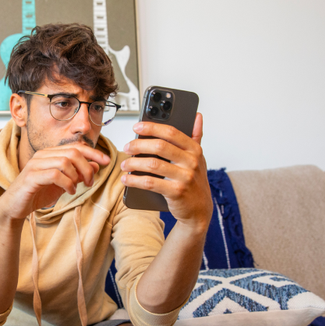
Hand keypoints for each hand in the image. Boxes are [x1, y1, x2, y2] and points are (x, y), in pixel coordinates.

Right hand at [0, 144, 110, 220]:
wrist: (14, 207)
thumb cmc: (36, 193)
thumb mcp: (63, 183)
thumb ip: (77, 174)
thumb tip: (95, 165)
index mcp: (50, 153)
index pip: (76, 146)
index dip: (94, 152)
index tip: (107, 161)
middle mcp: (43, 155)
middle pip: (73, 152)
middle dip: (87, 167)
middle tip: (90, 182)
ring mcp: (36, 165)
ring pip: (65, 161)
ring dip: (77, 176)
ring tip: (79, 188)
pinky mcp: (31, 177)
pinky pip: (55, 174)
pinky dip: (67, 183)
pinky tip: (69, 191)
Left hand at [120, 113, 212, 229]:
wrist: (200, 209)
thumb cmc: (195, 181)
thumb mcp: (199, 158)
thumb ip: (196, 136)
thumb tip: (197, 116)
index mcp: (195, 149)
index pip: (171, 132)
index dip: (152, 127)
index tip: (136, 127)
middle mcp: (191, 162)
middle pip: (159, 146)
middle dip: (138, 145)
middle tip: (127, 147)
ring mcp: (185, 177)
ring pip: (153, 164)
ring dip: (134, 163)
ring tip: (125, 164)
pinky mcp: (176, 192)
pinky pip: (150, 183)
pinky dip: (135, 180)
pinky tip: (126, 179)